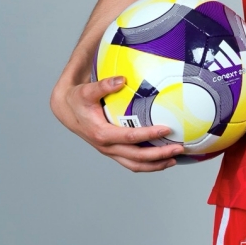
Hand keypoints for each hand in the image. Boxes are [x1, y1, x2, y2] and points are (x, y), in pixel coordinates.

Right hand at [51, 75, 184, 171]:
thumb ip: (104, 85)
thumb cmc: (78, 99)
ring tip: (174, 159)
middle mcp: (106, 147)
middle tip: (178, 148)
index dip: (149, 135)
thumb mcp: (87, 91)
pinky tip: (162, 158)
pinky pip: (132, 162)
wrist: (67, 110)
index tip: (167, 129)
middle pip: (136, 157)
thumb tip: (121, 79)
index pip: (130, 138)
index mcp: (102, 133)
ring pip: (135, 165)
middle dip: (159, 155)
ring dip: (155, 164)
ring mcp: (110, 151)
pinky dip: (148, 163)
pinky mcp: (113, 151)